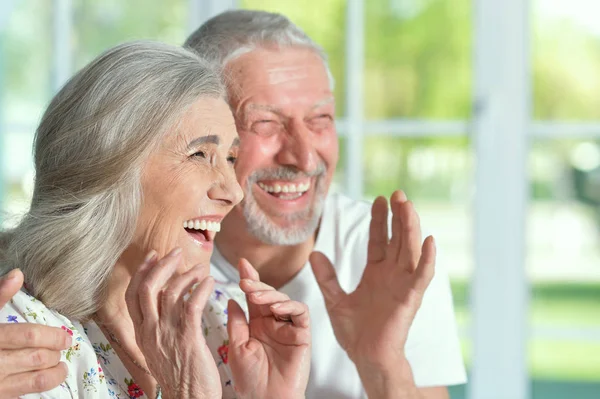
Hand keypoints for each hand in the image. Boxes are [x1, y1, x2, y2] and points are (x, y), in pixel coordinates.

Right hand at [0, 269, 70, 397]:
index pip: (28, 336)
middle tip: (62, 346)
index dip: (51, 336)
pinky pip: (27, 393)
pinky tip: (47, 377)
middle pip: (36, 357)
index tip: (65, 336)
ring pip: (36, 379)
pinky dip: (43, 385)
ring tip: (60, 364)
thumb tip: (17, 274)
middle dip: (54, 351)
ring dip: (55, 370)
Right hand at [125, 248, 220, 398]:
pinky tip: (210, 282)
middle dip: (162, 265)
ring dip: (187, 275)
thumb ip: (159, 324)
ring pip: (170, 292)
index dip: (141, 272)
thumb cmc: (180, 375)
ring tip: (201, 269)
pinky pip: (192, 304)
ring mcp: (167, 334)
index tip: (153, 256)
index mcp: (142, 333)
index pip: (132, 295)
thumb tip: (165, 298)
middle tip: (176, 251)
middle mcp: (150, 332)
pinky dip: (201, 288)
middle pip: (147, 288)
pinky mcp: (187, 338)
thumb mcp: (159, 348)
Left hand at [227, 258, 309, 398]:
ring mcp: (288, 328)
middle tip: (244, 280)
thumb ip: (236, 322)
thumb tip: (231, 299)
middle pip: (269, 295)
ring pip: (284, 300)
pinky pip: (300, 313)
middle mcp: (273, 323)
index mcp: (257, 324)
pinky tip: (276, 308)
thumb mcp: (236, 347)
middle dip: (257, 284)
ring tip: (255, 295)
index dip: (250, 279)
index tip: (241, 263)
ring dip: (271, 294)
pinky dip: (290, 306)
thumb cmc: (250, 381)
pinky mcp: (302, 335)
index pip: (254, 297)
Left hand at [309, 191, 435, 396]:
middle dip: (398, 216)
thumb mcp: (335, 300)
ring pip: (410, 250)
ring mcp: (402, 285)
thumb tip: (314, 254)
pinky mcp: (410, 298)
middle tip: (397, 194)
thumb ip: (327, 277)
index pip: (380, 240)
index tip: (379, 199)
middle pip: (398, 239)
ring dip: (411, 228)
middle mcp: (392, 275)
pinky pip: (422, 276)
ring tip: (408, 206)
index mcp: (376, 273)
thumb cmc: (355, 332)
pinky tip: (430, 241)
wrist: (365, 357)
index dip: (380, 220)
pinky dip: (427, 259)